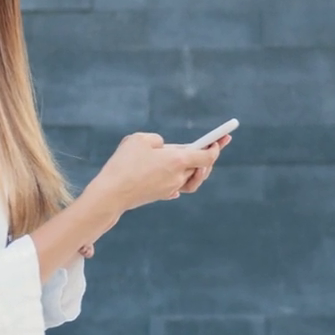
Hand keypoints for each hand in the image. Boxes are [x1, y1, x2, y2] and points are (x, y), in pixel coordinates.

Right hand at [86, 131, 223, 211]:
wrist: (111, 194)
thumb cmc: (124, 163)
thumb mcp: (139, 140)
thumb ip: (157, 141)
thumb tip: (163, 149)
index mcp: (178, 161)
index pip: (207, 156)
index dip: (216, 147)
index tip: (222, 139)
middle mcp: (178, 177)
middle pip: (200, 168)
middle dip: (206, 156)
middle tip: (210, 145)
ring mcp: (170, 189)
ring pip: (190, 179)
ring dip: (194, 169)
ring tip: (191, 159)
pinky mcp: (160, 196)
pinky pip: (176, 187)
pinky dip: (180, 180)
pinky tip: (177, 177)